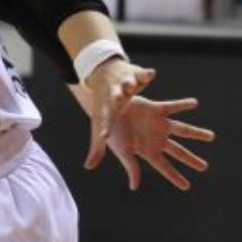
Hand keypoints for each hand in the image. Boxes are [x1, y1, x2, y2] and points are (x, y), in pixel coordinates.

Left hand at [81, 57, 155, 173]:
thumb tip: (89, 167)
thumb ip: (98, 148)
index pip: (105, 121)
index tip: (104, 135)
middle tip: (117, 99)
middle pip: (116, 99)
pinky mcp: (135, 76)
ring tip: (130, 84)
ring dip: (129, 84)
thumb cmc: (104, 107)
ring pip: (127, 84)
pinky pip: (141, 75)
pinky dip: (145, 74)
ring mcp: (125, 85)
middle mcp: (115, 97)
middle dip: (117, 98)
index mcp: (106, 111)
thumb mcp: (100, 125)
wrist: (103, 77)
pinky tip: (152, 73)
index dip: (105, 128)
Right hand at [104, 96, 214, 190]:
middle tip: (204, 167)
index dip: (175, 177)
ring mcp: (158, 124)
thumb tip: (134, 187)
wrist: (105, 110)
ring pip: (182, 130)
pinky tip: (195, 104)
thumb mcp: (121, 151)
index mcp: (148, 151)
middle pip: (178, 151)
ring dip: (197, 133)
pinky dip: (183, 105)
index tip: (187, 186)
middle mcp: (156, 139)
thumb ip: (130, 167)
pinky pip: (173, 107)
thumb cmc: (110, 132)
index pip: (165, 167)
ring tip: (211, 137)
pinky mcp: (156, 109)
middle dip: (191, 159)